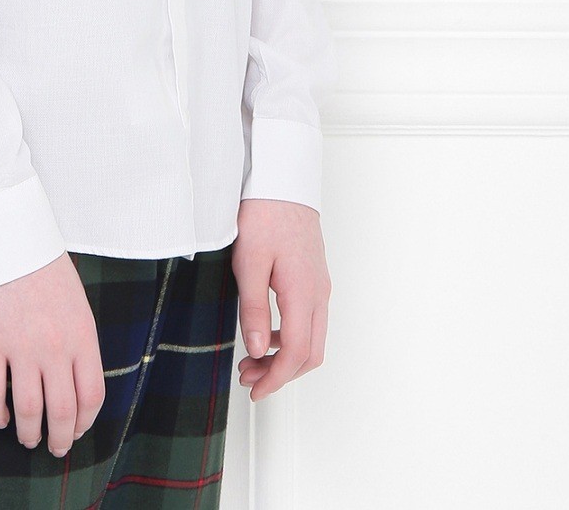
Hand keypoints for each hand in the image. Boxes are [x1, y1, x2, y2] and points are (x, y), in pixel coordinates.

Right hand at [0, 251, 106, 455]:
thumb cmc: (44, 265)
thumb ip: (78, 341)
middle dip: (60, 438)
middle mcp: (55, 348)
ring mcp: (21, 348)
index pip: (92, 396)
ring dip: (29, 433)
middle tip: (55, 447)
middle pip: (62, 412)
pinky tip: (1, 418)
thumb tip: (74, 380)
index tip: (78, 430)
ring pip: (29, 411)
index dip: (85, 422)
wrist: (10, 236)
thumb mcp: (77, 302)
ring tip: (27, 438)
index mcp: (82, 336)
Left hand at [232, 198, 329, 400]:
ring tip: (252, 359)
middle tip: (248, 379)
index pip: (296, 352)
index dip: (275, 378)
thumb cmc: (265, 213)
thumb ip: (253, 309)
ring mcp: (320, 285)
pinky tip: (266, 332)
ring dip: (285, 357)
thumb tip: (257, 351)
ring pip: (312, 338)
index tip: (254, 390)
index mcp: (303, 292)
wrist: (282, 179)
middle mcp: (319, 293)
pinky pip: (310, 320)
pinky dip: (290, 337)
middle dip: (280, 374)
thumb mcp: (249, 260)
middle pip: (310, 353)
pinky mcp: (314, 277)